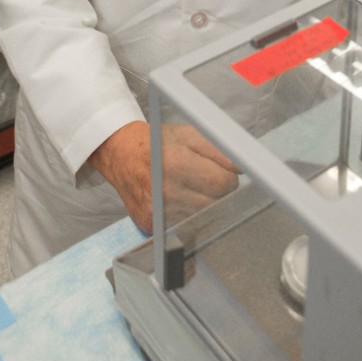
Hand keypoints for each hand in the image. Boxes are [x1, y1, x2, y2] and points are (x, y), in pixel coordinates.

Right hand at [88, 120, 238, 233]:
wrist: (120, 154)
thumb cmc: (155, 142)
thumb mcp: (188, 134)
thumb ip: (218, 149)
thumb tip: (240, 168)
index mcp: (176, 163)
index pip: (222, 184)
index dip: (227, 177)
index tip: (222, 172)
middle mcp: (165, 191)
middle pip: (215, 204)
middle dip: (217, 192)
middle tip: (206, 178)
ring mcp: (157, 212)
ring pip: (201, 218)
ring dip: (203, 205)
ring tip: (191, 186)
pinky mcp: (151, 226)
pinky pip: (184, 226)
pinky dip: (187, 214)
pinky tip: (179, 198)